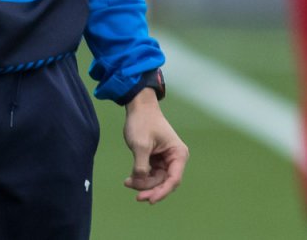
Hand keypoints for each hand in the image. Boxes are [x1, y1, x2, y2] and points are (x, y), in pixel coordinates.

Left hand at [121, 88, 187, 203]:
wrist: (138, 107)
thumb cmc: (142, 122)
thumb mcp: (140, 145)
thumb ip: (141, 166)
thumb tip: (140, 182)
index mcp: (178, 154)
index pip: (173, 179)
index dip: (162, 192)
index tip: (150, 200)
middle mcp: (175, 159)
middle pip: (164, 182)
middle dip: (150, 189)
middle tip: (136, 196)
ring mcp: (166, 160)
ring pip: (156, 181)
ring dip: (143, 184)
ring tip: (127, 182)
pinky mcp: (156, 160)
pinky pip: (150, 175)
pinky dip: (141, 178)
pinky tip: (130, 180)